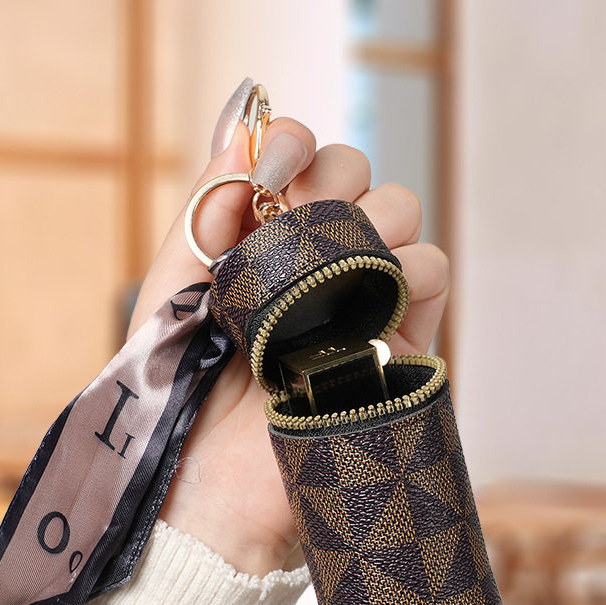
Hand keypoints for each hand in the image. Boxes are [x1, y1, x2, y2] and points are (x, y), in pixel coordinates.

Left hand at [128, 83, 448, 576]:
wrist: (209, 491)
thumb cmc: (177, 393)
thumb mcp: (173, 287)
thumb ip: (207, 203)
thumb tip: (239, 113)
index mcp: (265, 241)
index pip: (301, 155)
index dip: (291, 141)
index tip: (270, 169)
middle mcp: (317, 261)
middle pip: (359, 170)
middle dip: (331, 182)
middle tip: (293, 237)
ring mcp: (363, 298)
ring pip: (402, 211)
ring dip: (370, 224)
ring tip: (326, 286)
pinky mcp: (400, 341)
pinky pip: (432, 272)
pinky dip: (409, 271)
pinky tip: (367, 309)